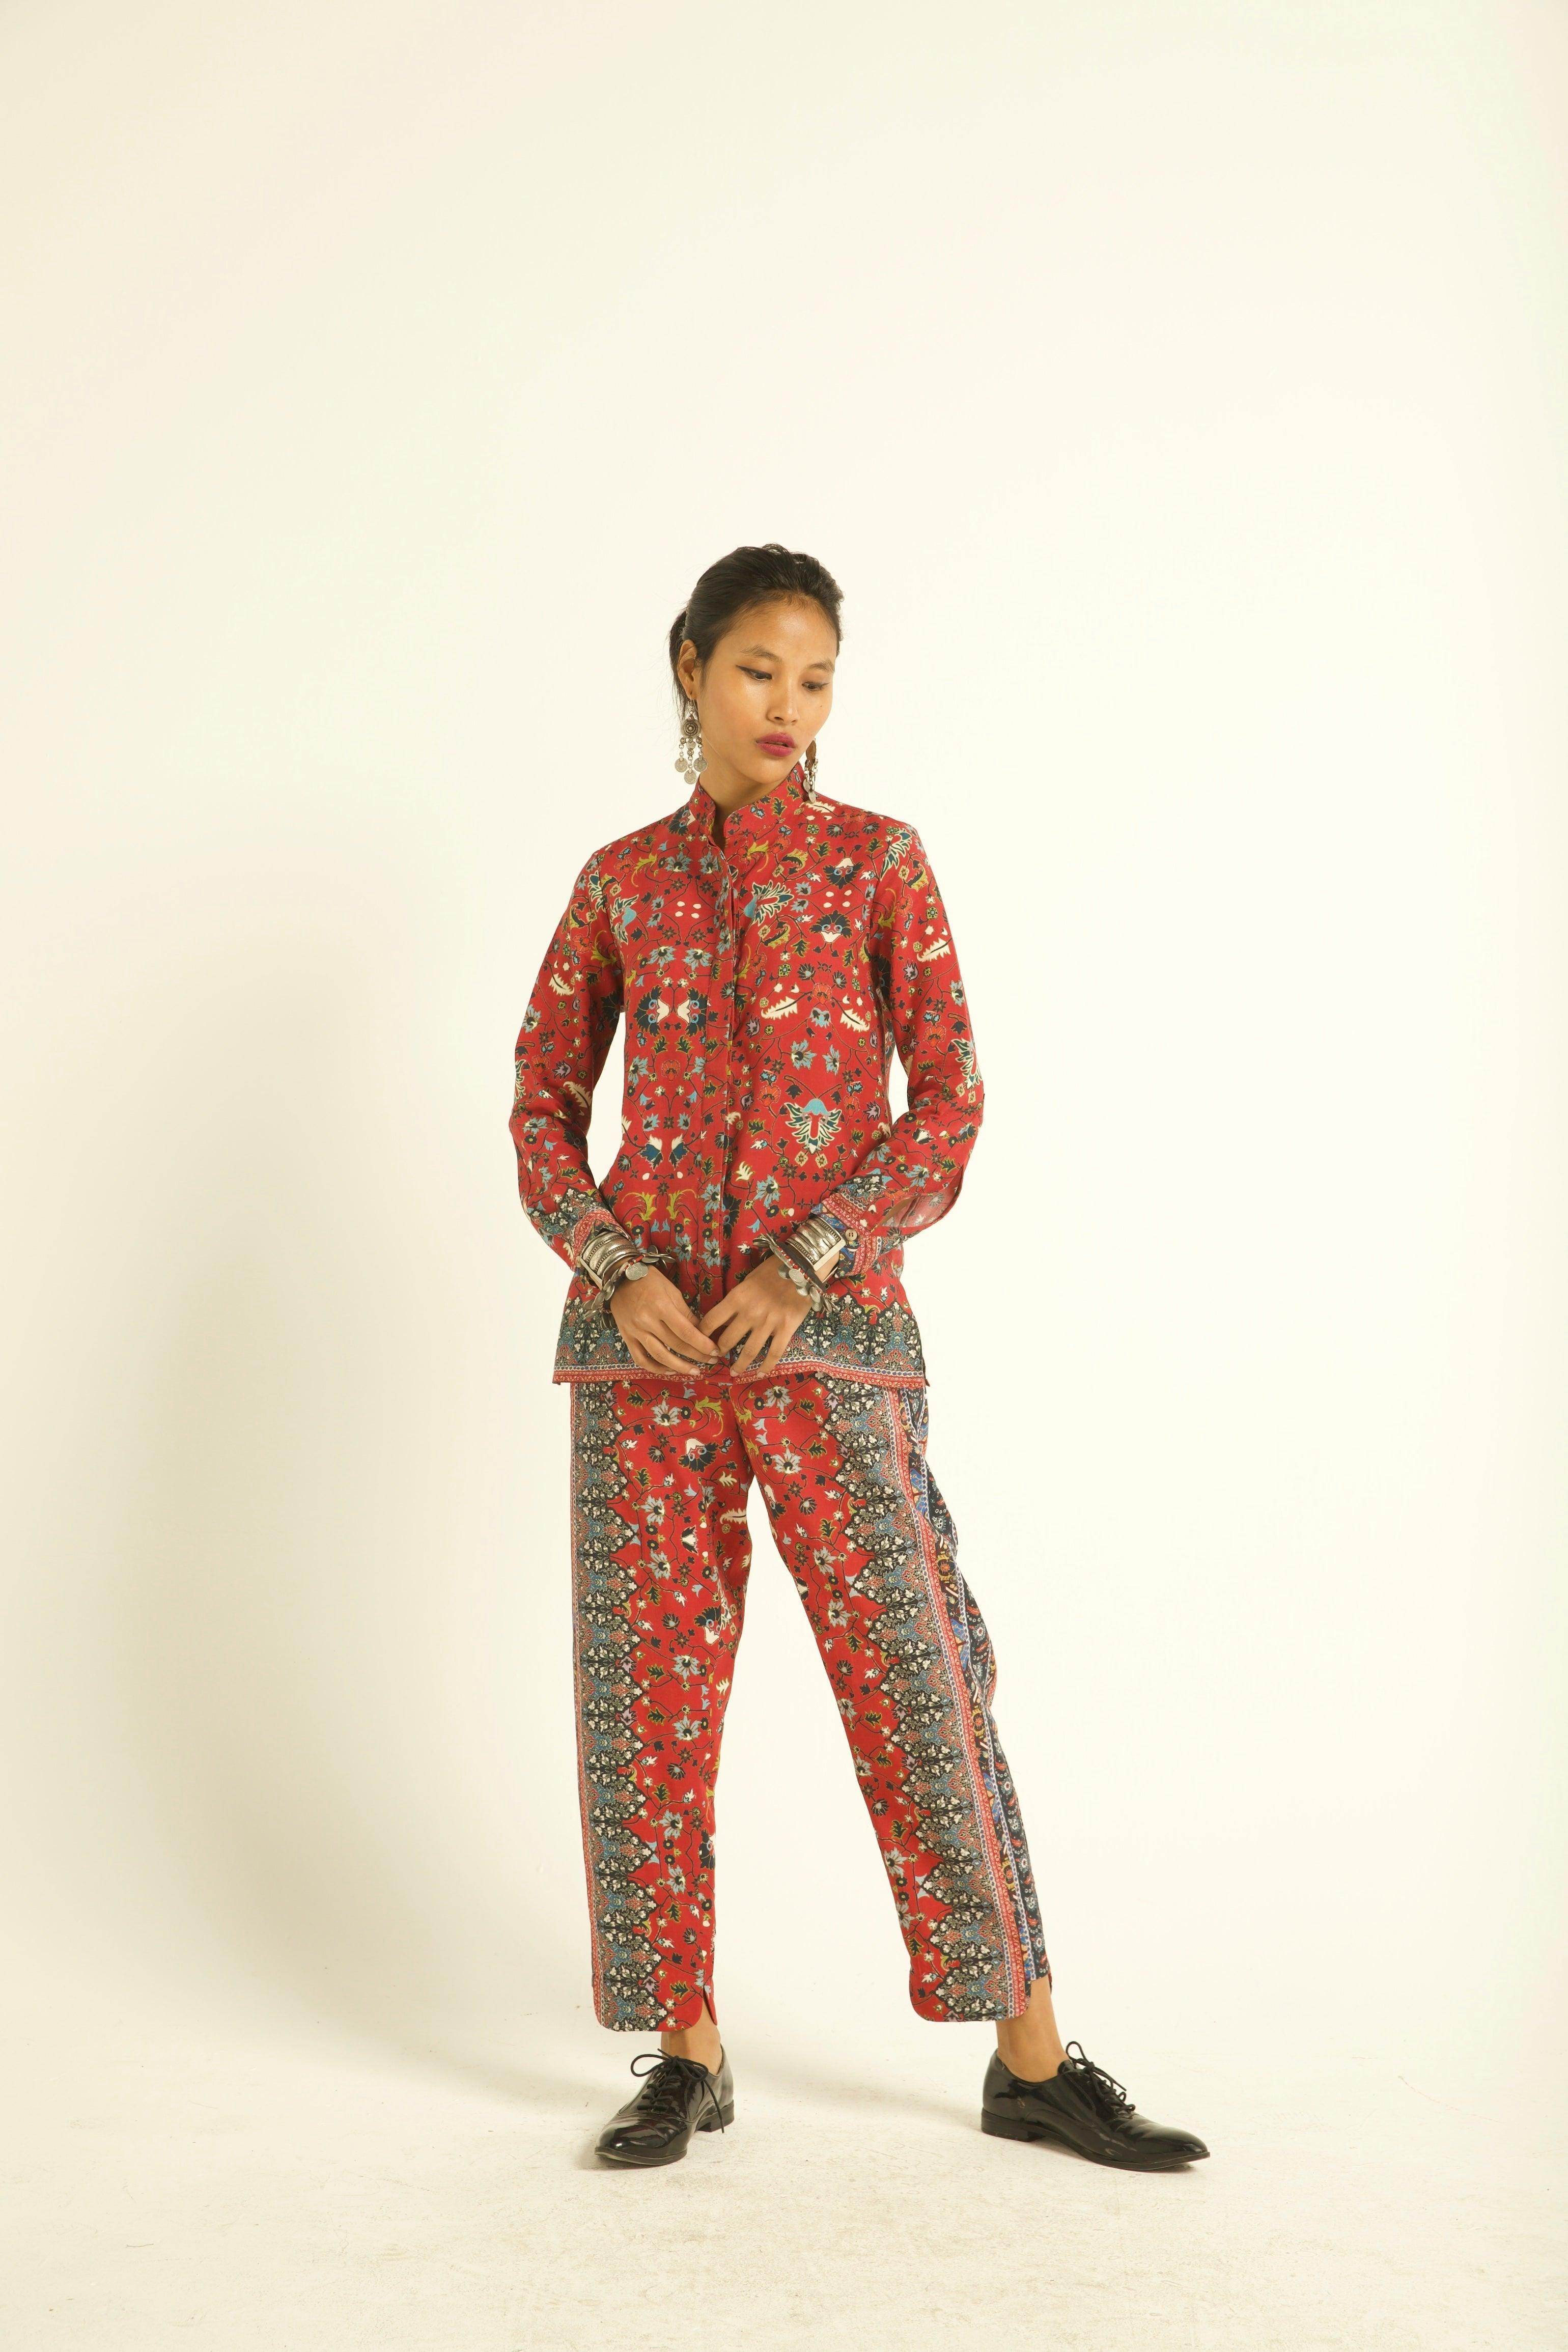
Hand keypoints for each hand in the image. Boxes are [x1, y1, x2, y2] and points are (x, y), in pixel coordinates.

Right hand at [609, 1266, 723, 1374]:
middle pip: (676, 1345)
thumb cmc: (650, 1281)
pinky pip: (641, 1359)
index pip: (686, 1332)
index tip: (715, 1351)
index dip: (703, 1344)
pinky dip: (656, 1368)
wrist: (620, 1278)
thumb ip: (686, 1314)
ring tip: (694, 1372)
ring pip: (659, 1356)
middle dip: (697, 1355)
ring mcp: (635, 1331)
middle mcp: (647, 1321)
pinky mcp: (626, 1338)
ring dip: (679, 1367)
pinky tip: (670, 1370)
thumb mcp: (672, 1292)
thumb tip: (702, 1333)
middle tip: (711, 1361)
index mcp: (661, 1307)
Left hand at [698, 1259, 811, 1373]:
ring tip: (734, 1372)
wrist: (802, 1266)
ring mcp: (768, 1323)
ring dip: (740, 1365)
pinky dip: (767, 1366)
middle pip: (728, 1340)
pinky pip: (774, 1353)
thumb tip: (726, 1320)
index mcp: (737, 1298)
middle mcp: (750, 1313)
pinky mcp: (786, 1329)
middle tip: (718, 1357)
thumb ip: (737, 1300)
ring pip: (749, 1351)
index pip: (711, 1320)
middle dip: (719, 1351)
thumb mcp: (748, 1280)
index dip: (702, 1334)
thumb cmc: (773, 1270)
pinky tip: (761, 1374)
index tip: (700, 1341)